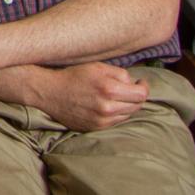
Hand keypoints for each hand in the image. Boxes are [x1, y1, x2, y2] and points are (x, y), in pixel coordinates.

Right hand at [31, 61, 149, 131]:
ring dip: (126, 106)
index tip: (140, 82)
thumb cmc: (73, 76)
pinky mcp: (97, 128)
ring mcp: (102, 120)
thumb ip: (119, 73)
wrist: (49, 92)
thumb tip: (133, 83)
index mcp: (109, 89)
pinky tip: (106, 105)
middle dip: (135, 96)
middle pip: (137, 106)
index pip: (141, 94)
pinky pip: (117, 122)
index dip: (144, 87)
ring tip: (115, 97)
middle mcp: (108, 107)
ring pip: (128, 115)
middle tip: (128, 89)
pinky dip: (116, 113)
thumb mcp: (96, 66)